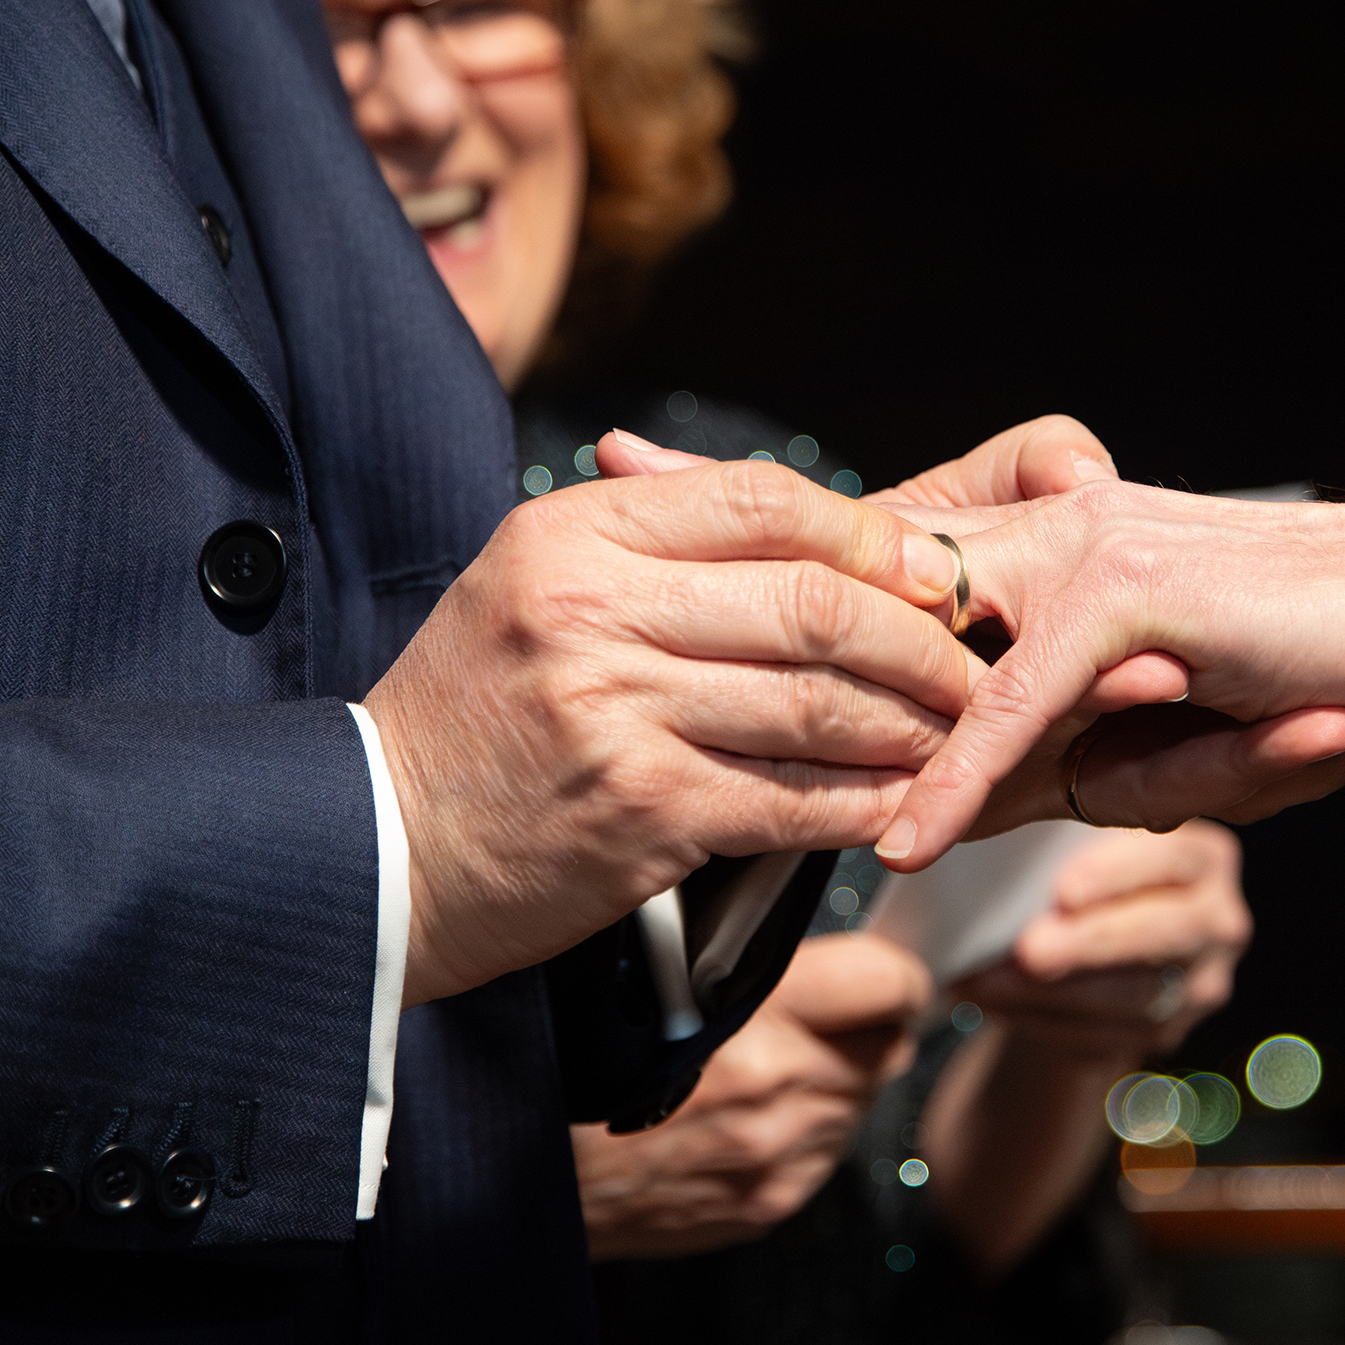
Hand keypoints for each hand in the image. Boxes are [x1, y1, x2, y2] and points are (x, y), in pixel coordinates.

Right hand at [365, 460, 975, 1006]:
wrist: (374, 845)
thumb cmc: (473, 715)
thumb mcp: (534, 586)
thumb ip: (656, 547)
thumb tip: (824, 534)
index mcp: (571, 535)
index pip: (763, 500)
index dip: (873, 534)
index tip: (931, 573)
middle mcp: (592, 610)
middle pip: (816, 602)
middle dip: (921, 639)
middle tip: (971, 667)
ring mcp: (617, 713)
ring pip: (820, 703)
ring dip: (910, 726)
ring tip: (954, 735)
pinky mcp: (643, 813)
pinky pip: (796, 797)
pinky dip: (865, 803)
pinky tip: (899, 803)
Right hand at [572, 933, 930, 1259]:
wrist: (534, 1166)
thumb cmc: (585, 1061)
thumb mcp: (661, 969)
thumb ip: (753, 953)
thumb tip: (820, 946)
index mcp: (760, 1018)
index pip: (891, 983)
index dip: (895, 973)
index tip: (885, 971)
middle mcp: (782, 1093)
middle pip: (889, 1047)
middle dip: (867, 1028)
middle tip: (828, 1012)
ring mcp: (779, 1158)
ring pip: (861, 1102)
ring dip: (837, 1080)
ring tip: (775, 1062)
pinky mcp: (767, 1204)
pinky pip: (825, 1154)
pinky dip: (806, 1130)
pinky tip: (752, 1113)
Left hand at [592, 425, 1344, 844]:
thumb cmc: (1278, 679)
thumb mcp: (1122, 730)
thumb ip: (1019, 750)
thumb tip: (915, 806)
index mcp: (1025, 542)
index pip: (861, 529)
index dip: (741, 504)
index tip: (620, 473)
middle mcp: (1039, 525)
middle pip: (856, 548)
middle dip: (725, 534)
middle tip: (596, 504)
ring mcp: (1082, 549)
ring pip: (924, 631)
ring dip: (828, 694)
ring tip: (715, 737)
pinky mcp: (1139, 598)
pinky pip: (1025, 704)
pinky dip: (965, 776)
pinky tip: (900, 836)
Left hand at [947, 820, 1247, 1060]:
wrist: (1083, 947)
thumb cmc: (1071, 869)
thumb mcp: (1073, 843)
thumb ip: (1058, 840)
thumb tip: (990, 841)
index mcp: (1204, 854)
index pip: (1177, 858)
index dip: (1120, 875)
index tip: (1063, 891)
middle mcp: (1219, 917)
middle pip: (1166, 933)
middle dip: (1091, 944)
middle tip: (1029, 950)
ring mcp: (1202, 982)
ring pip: (1138, 997)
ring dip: (1055, 992)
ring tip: (987, 982)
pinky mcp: (1167, 1031)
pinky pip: (1110, 1036)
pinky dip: (1045, 1020)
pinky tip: (996, 1003)